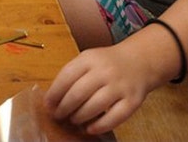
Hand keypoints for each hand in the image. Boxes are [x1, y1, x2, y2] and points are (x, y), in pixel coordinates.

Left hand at [43, 44, 161, 134]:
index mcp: (90, 59)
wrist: (140, 61)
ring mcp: (120, 86)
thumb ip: (72, 75)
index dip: (54, 93)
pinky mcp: (132, 100)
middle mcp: (105, 71)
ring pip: (95, 106)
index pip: (66, 76)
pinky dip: (100, 126)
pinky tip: (90, 128)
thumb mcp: (88, 60)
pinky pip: (115, 117)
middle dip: (64, 108)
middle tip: (58, 116)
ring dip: (79, 117)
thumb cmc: (107, 64)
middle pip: (78, 93)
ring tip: (73, 120)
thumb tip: (52, 99)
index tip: (48, 104)